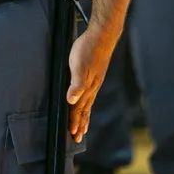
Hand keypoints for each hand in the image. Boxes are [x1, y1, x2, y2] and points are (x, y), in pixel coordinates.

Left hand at [67, 24, 116, 142]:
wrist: (102, 36)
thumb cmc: (88, 49)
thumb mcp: (78, 66)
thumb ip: (76, 84)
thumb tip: (71, 101)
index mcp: (87, 87)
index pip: (79, 109)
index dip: (75, 121)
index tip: (73, 134)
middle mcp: (91, 87)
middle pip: (84, 110)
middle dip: (80, 124)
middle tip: (77, 138)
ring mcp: (94, 81)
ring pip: (88, 103)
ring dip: (84, 116)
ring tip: (83, 126)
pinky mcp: (94, 75)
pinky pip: (89, 94)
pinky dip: (86, 103)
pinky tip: (86, 101)